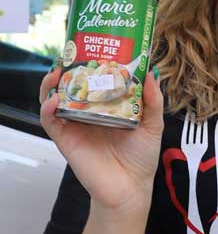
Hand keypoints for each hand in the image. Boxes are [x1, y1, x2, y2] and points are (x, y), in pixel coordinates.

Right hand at [39, 61, 163, 210]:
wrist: (131, 187)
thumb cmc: (142, 155)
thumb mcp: (153, 123)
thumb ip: (153, 99)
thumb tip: (151, 72)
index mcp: (109, 104)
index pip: (95, 79)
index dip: (90, 63)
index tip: (91, 46)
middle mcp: (90, 111)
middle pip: (72, 85)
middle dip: (67, 68)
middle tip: (69, 53)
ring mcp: (76, 125)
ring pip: (56, 99)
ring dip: (52, 84)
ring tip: (56, 71)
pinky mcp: (67, 140)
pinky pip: (51, 122)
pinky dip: (48, 109)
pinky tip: (54, 100)